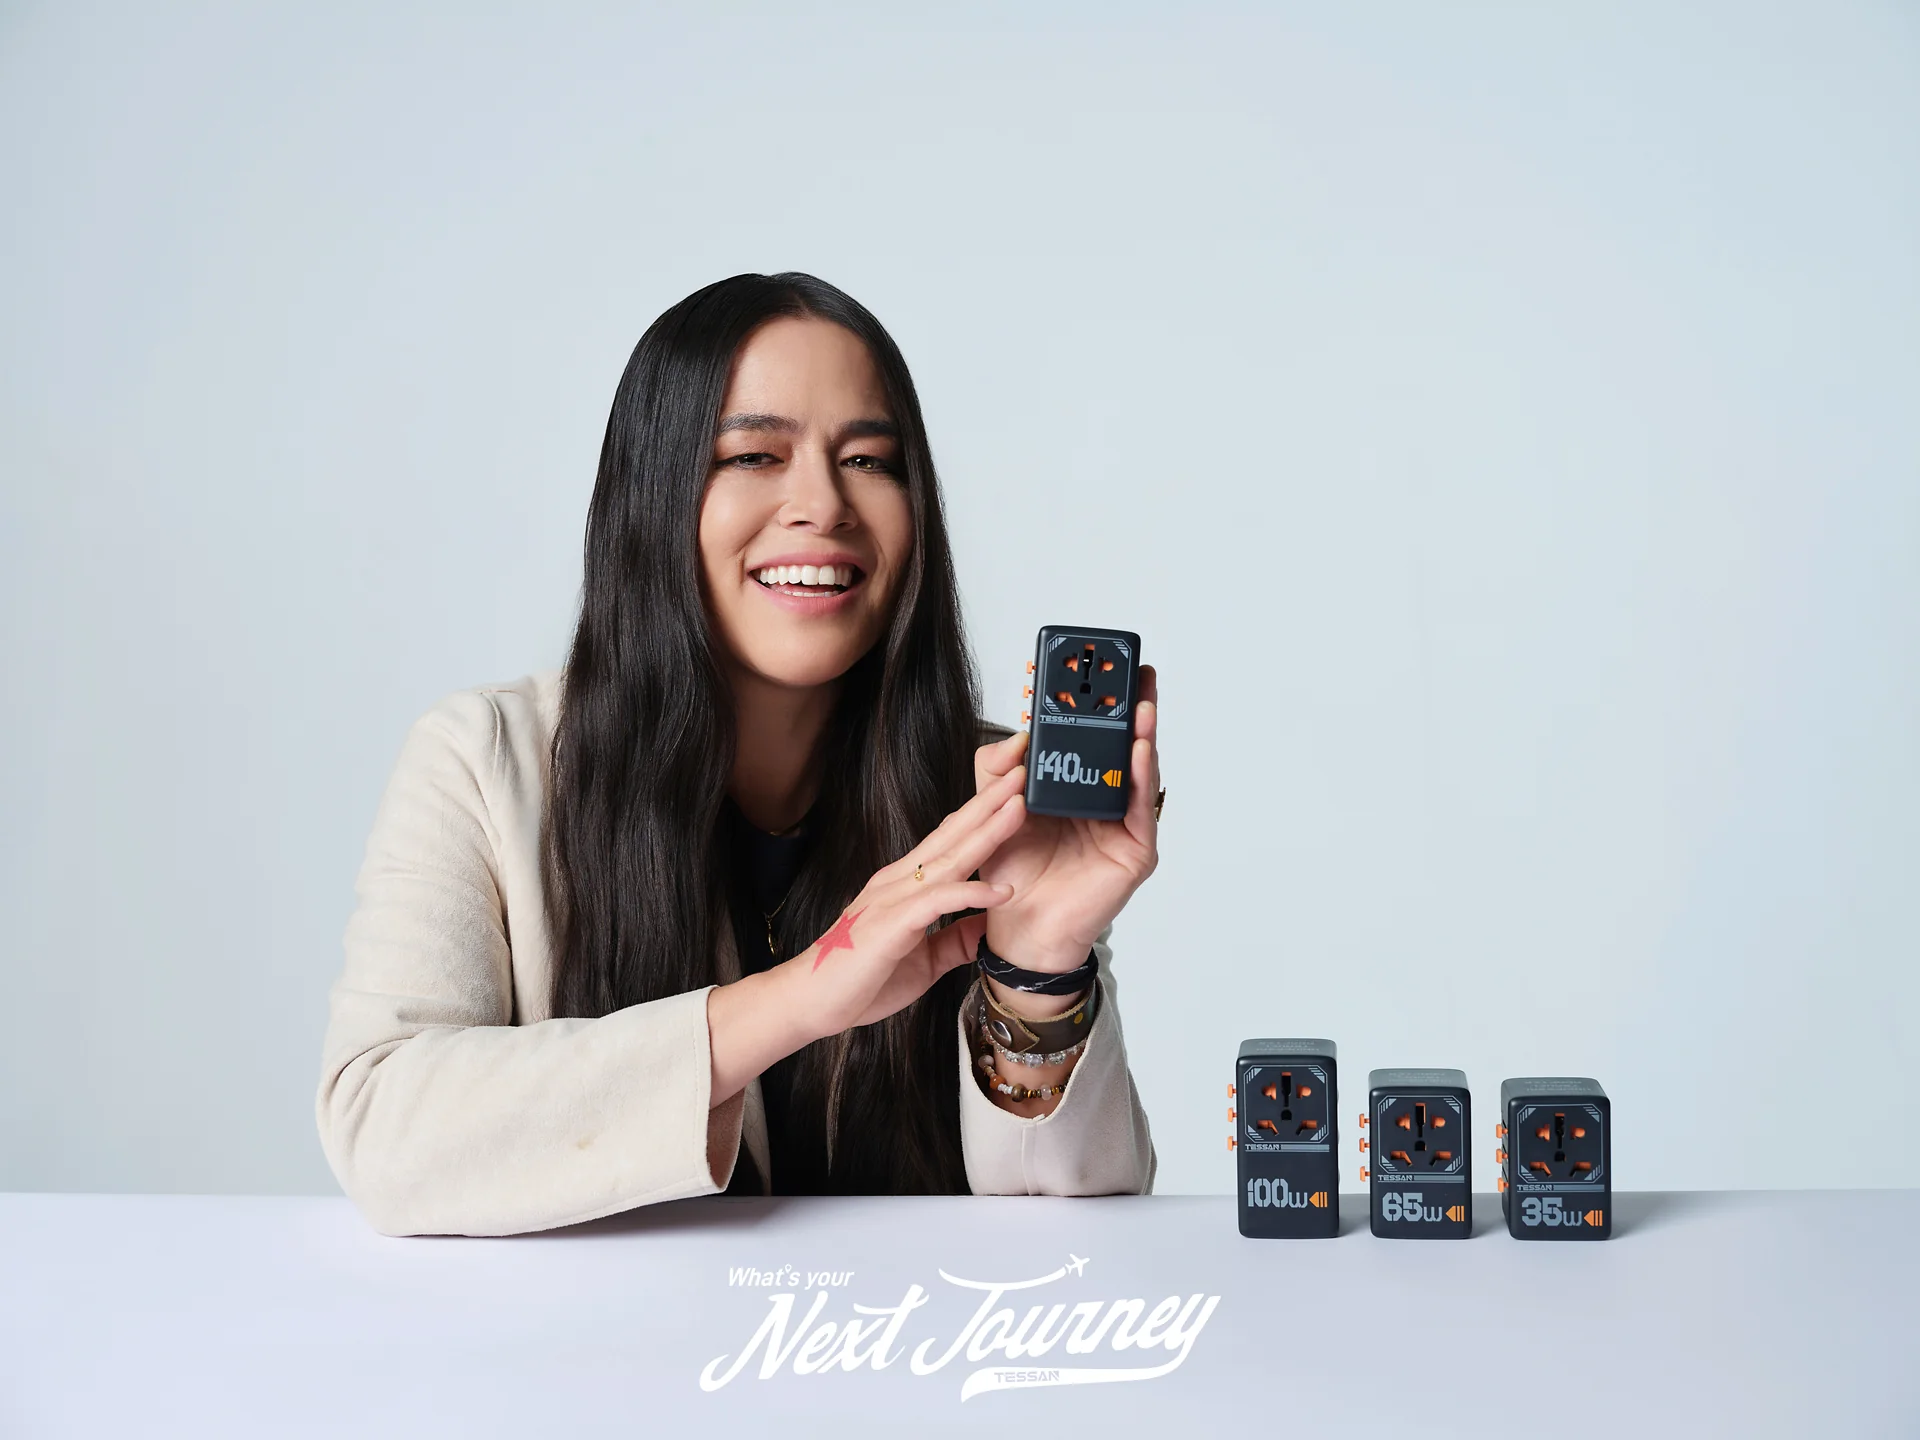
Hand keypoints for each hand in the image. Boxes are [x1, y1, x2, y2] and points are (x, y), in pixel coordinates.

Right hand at [794, 762, 1028, 1036]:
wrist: (810, 1002)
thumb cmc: (860, 980)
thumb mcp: (924, 961)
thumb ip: (955, 940)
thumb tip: (991, 928)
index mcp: (906, 886)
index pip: (951, 840)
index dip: (983, 815)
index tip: (1014, 792)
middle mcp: (900, 881)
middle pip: (953, 834)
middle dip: (990, 802)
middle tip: (1022, 772)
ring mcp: (894, 898)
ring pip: (950, 857)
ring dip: (987, 831)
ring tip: (1019, 806)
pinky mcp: (892, 923)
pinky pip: (938, 901)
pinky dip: (972, 892)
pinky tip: (1004, 889)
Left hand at [974, 664, 1159, 972]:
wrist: (1017, 926)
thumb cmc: (1013, 871)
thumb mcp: (995, 806)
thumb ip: (998, 768)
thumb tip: (1019, 732)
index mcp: (1073, 789)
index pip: (1090, 740)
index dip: (1094, 708)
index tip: (1093, 672)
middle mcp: (1104, 803)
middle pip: (1123, 749)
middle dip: (1132, 711)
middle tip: (1137, 674)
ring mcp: (1123, 826)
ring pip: (1138, 774)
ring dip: (1142, 736)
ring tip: (1141, 704)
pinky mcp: (1134, 851)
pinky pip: (1140, 809)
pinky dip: (1139, 778)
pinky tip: (1137, 750)